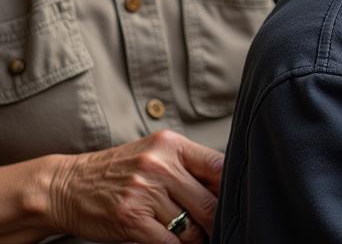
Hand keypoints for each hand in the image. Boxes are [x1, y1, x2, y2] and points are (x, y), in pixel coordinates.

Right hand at [45, 130, 221, 242]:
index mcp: (171, 144)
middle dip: (216, 220)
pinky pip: (167, 242)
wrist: (67, 185)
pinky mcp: (130, 219)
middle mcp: (160, 165)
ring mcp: (144, 192)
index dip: (230, 188)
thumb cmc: (117, 170)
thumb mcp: (154, 154)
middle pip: (208, 200)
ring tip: (197, 239)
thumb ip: (186, 166)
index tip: (235, 201)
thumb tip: (223, 186)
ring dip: (196, 238)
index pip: (218, 165)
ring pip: (189, 226)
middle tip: (218, 228)